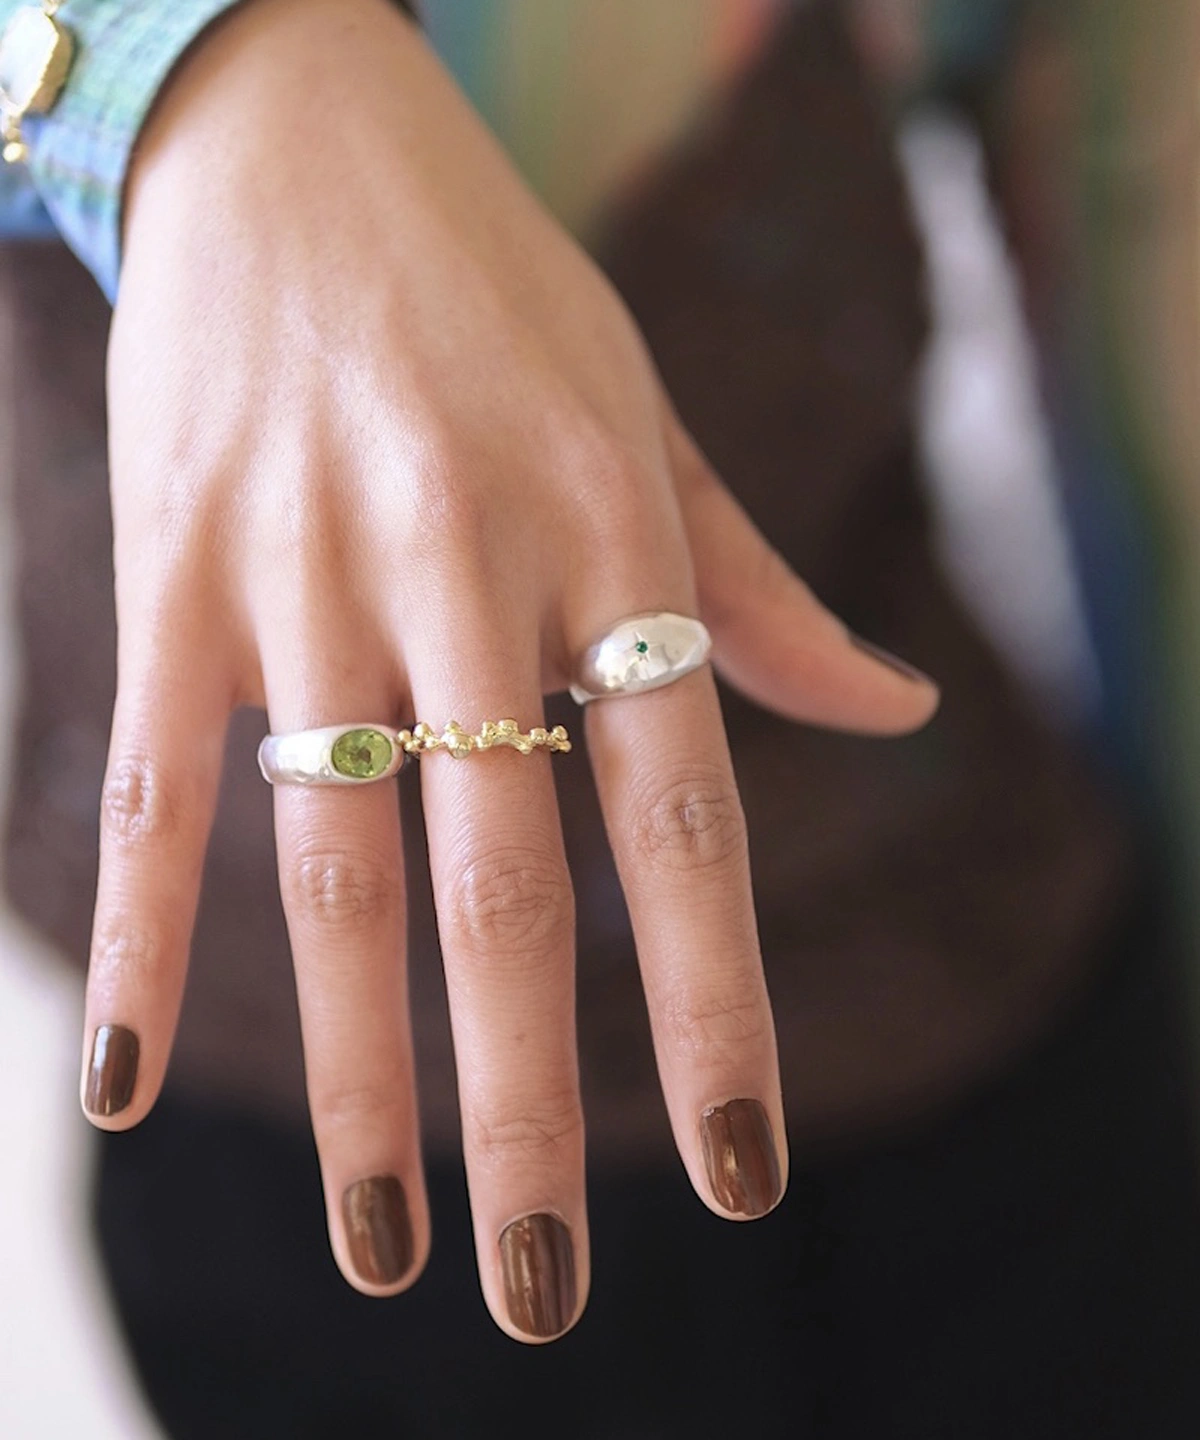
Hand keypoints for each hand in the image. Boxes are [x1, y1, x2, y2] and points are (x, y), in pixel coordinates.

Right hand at [87, 0, 937, 1340]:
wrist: (300, 133)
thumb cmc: (499, 298)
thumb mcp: (650, 419)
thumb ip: (757, 588)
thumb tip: (890, 714)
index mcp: (613, 542)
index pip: (686, 819)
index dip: (712, 1006)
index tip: (734, 1171)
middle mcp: (469, 573)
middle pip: (507, 885)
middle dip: (526, 1103)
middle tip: (543, 1288)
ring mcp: (308, 573)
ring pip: (335, 865)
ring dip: (354, 1077)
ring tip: (381, 1242)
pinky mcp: (173, 565)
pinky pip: (150, 782)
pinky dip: (137, 941)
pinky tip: (117, 1085)